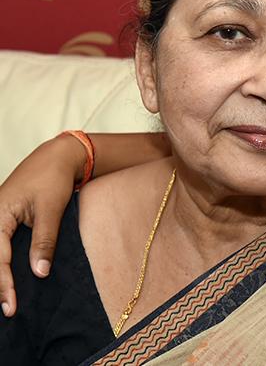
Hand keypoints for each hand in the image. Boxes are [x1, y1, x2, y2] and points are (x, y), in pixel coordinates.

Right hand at [0, 135, 82, 316]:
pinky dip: (4, 263)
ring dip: (0, 275)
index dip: (4, 283)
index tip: (11, 305)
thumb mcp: (51, 210)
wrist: (56, 158)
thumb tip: (39, 273)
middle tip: (8, 309)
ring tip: (7, 299)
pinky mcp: (5, 221)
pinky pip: (1, 247)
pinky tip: (10, 278)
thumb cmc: (52, 180)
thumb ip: (45, 241)